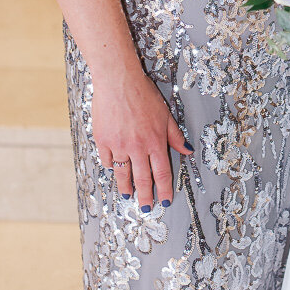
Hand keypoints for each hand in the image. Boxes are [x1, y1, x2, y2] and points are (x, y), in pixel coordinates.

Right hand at [92, 67, 192, 210]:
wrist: (118, 80)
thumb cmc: (143, 94)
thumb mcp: (165, 114)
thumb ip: (175, 136)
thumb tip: (187, 151)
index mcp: (155, 141)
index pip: (162, 172)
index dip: (164, 189)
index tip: (165, 200)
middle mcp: (137, 147)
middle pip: (142, 179)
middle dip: (145, 196)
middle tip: (146, 208)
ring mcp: (118, 145)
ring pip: (122, 173)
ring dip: (126, 187)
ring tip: (128, 196)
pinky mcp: (102, 140)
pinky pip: (106, 159)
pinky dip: (110, 166)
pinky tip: (113, 169)